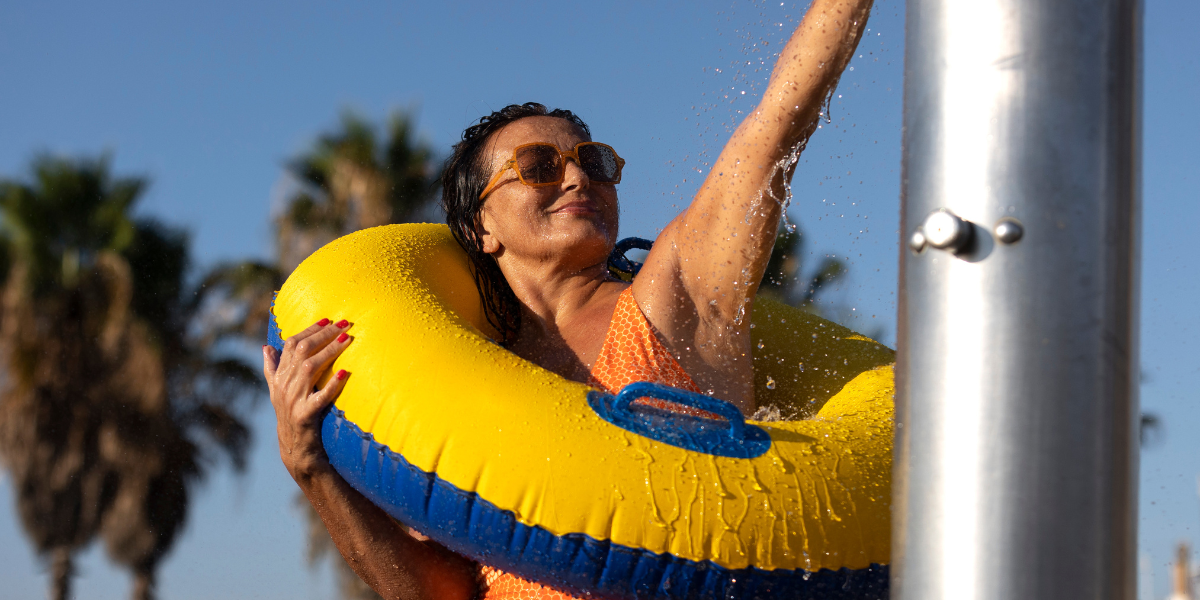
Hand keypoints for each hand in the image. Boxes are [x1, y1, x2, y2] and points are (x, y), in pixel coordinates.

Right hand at [263, 318, 353, 481]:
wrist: (295, 449)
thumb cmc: (292, 415)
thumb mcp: (278, 391)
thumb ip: (272, 368)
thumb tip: (266, 346)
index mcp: (278, 377)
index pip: (291, 344)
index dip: (309, 329)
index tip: (328, 318)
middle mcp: (283, 386)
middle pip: (301, 351)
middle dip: (323, 334)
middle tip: (344, 323)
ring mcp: (292, 400)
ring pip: (310, 368)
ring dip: (330, 351)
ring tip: (347, 339)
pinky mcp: (304, 416)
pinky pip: (319, 397)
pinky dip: (332, 385)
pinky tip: (345, 374)